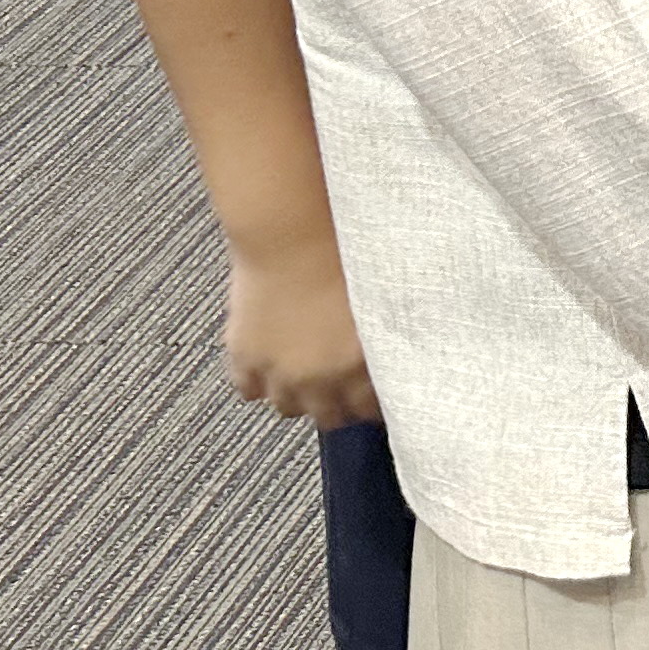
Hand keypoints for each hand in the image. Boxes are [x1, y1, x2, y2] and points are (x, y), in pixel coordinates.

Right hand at [225, 238, 378, 426]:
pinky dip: (259, 382)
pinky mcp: (244, 357)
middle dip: (339, 404)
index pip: (370, 411)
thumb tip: (404, 354)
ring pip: (287, 408)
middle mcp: (319, 377)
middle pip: (329, 417)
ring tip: (308, 374)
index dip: (374, 402)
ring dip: (299, 395)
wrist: (294, 233)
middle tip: (343, 386)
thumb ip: (393, 335)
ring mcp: (278, 371)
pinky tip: (272, 365)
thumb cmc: (349, 254)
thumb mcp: (387, 298)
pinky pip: (248, 390)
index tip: (376, 393)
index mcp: (361, 364)